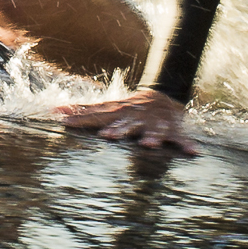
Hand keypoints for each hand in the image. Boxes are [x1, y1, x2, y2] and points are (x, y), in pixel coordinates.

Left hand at [53, 89, 198, 157]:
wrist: (163, 96)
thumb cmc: (128, 108)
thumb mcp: (107, 108)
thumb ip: (83, 111)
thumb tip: (54, 111)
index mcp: (118, 113)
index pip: (96, 115)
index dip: (81, 119)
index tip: (65, 122)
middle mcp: (135, 117)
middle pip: (125, 123)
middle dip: (117, 130)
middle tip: (108, 136)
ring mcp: (154, 123)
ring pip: (153, 130)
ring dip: (151, 137)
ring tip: (149, 145)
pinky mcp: (172, 129)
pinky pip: (181, 138)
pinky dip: (186, 144)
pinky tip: (192, 152)